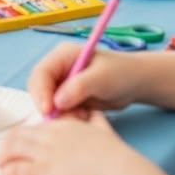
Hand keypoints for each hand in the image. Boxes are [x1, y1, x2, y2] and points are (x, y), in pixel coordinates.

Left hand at [0, 112, 128, 174]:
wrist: (118, 173)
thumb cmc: (115, 156)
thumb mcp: (104, 129)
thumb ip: (96, 121)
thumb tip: (95, 114)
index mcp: (64, 125)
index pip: (36, 126)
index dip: (25, 134)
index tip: (20, 141)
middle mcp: (51, 136)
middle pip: (19, 135)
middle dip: (7, 144)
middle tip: (3, 154)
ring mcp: (46, 153)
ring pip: (13, 149)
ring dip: (3, 157)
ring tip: (0, 164)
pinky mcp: (45, 172)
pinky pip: (18, 170)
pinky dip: (9, 172)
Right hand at [25, 41, 141, 116]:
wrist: (135, 83)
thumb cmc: (121, 73)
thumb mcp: (102, 78)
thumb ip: (79, 87)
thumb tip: (57, 102)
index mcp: (62, 55)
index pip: (41, 72)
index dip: (41, 91)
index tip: (47, 110)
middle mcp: (58, 68)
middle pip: (39, 88)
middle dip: (48, 105)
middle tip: (63, 120)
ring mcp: (62, 83)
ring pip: (48, 103)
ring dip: (60, 114)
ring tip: (82, 116)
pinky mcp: (67, 98)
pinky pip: (59, 111)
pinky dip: (68, 117)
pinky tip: (84, 117)